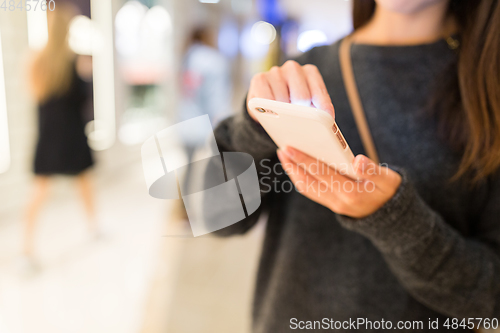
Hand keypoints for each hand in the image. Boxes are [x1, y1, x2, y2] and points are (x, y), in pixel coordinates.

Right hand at [247, 60, 334, 121]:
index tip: (327, 119)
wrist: (265, 104)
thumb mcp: (307, 107)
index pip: (319, 91)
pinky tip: (269, 112)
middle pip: (302, 97)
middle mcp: (293, 68)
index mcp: (310, 72)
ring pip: (283, 100)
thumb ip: (315, 111)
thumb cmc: (291, 106)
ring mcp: (276, 72)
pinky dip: (268, 110)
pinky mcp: (259, 78)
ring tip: (282, 116)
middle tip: (298, 121)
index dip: (323, 107)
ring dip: (283, 113)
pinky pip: (266, 99)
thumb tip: (322, 121)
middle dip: (301, 113)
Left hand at [276, 147, 401, 217]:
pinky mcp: (330, 203)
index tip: (290, 148)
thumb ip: (373, 171)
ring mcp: (333, 204)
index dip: (304, 160)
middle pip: (309, 182)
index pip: (322, 173)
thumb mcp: (388, 180)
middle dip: (293, 165)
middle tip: (282, 148)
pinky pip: (310, 191)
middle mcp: (338, 200)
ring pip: (306, 188)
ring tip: (284, 156)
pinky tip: (295, 167)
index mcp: (351, 192)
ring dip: (293, 172)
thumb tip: (358, 160)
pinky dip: (300, 178)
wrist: (390, 217)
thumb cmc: (389, 192)